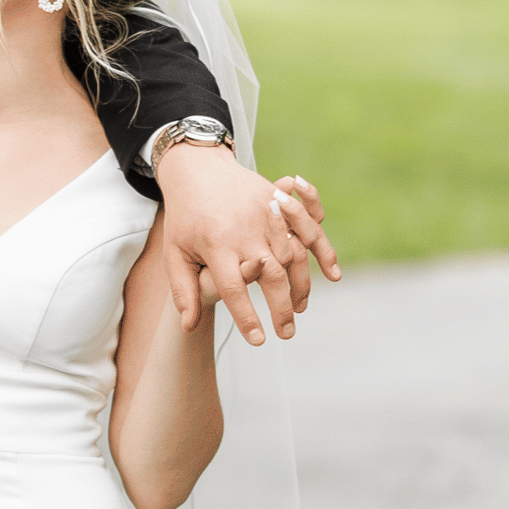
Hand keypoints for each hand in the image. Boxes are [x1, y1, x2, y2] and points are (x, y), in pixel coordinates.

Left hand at [154, 142, 336, 345]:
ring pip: (293, 257)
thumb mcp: (175, 253)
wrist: (197, 168)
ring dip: (301, 287)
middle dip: (281, 309)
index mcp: (217, 246)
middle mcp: (245, 232)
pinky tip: (333, 274)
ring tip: (299, 311)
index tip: (258, 340)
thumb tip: (188, 328)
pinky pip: (309, 229)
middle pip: (270, 276)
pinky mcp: (280, 204)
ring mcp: (266, 215)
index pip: (234, 290)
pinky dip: (324, 251)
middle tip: (286, 334)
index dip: (247, 317)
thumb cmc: (184, 218)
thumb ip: (183, 291)